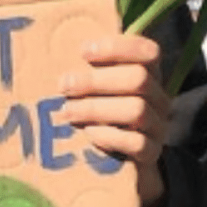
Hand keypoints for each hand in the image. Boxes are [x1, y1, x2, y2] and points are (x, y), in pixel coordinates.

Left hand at [58, 35, 170, 205]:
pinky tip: (88, 133)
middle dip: (97, 80)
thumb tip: (48, 46)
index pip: (147, 52)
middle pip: (138, 79)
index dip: (117, 48)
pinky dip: (110, 136)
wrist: (118, 160)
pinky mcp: (151, 153)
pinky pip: (137, 143)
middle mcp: (159, 98)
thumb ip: (86, 69)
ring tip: (67, 111)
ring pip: (136, 110)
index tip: (83, 51)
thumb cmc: (98, 113)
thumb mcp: (96, 88)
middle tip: (64, 85)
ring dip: (97, 108)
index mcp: (149, 74)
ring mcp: (157, 126)